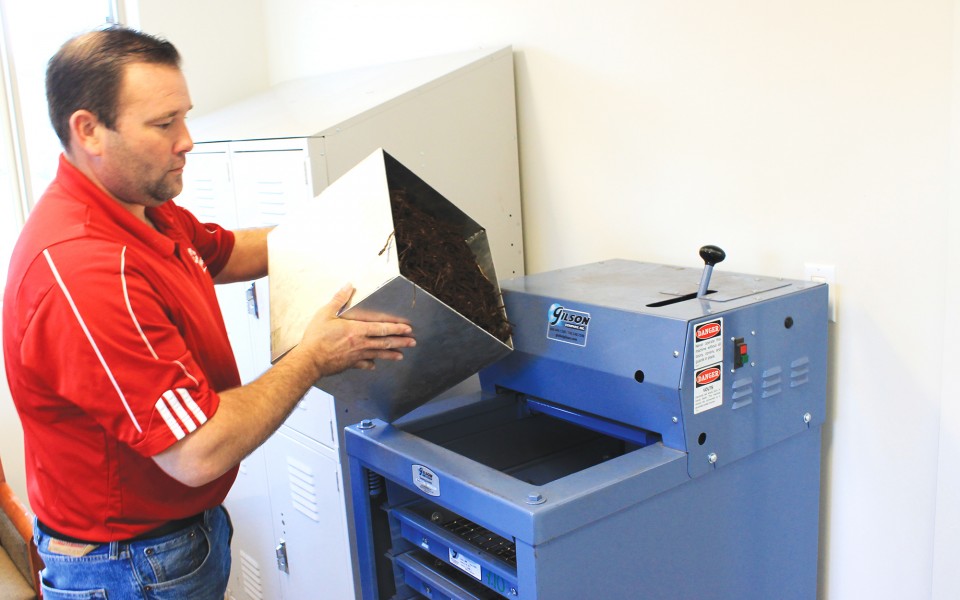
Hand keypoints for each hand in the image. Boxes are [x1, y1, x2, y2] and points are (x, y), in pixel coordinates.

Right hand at [298, 284, 414, 376]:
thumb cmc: (317, 337)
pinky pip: (363, 364)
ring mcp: (356, 355)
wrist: (309, 360)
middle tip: (412, 342)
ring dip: (391, 354)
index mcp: (356, 330)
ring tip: (401, 355)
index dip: (396, 328)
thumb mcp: (326, 313)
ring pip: (378, 354)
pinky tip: (374, 365)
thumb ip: (339, 299)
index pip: (381, 328)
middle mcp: (360, 343)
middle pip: (384, 342)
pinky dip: (370, 364)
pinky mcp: (349, 364)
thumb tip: (349, 285)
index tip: (407, 328)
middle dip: (400, 341)